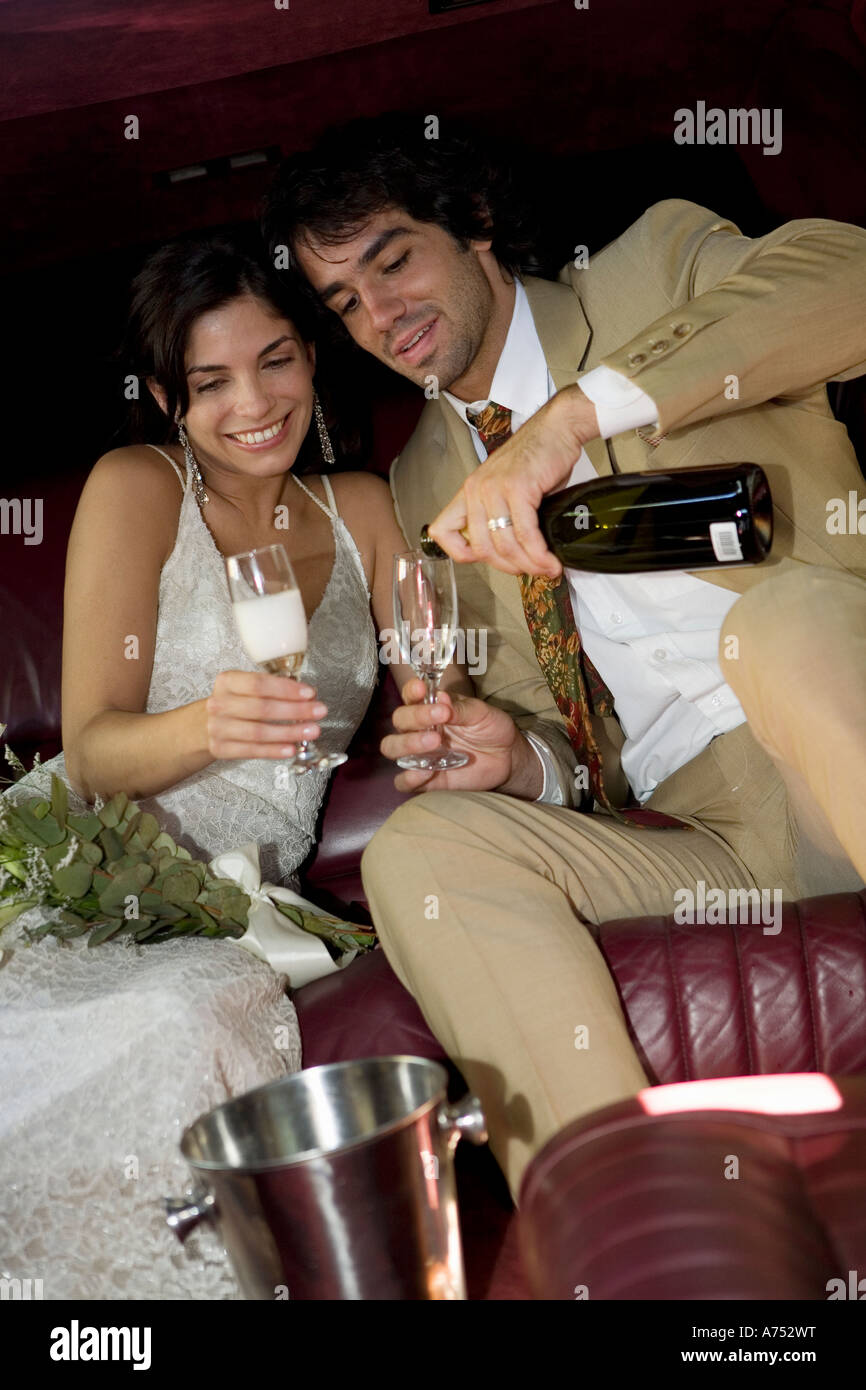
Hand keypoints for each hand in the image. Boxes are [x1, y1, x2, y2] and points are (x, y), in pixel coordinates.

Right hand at [205, 670, 327, 760]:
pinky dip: (273, 751)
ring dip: (289, 732)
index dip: (286, 689)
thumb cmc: (236, 702)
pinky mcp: (220, 748)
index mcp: (227, 681)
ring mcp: (218, 727)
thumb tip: (307, 697)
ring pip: (258, 731)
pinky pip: (251, 751)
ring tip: (312, 731)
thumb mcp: (247, 688)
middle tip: (319, 711)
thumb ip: (273, 689)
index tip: (310, 693)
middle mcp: (219, 704)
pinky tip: (291, 748)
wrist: (207, 723)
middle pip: (262, 708)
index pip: (259, 684)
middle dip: (295, 711)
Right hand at [382, 677, 537, 795]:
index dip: (411, 691)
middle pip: (399, 721)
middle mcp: (420, 729)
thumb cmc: (491, 729)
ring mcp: (420, 754)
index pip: (410, 696)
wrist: (507, 757)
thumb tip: (441, 699)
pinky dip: (409, 778)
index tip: (421, 688)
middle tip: (441, 718)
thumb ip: (460, 708)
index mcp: (430, 708)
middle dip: (415, 718)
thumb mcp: (481, 713)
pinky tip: (426, 771)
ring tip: (435, 743)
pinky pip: (403, 781)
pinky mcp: (426, 779)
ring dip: (408, 744)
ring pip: (393, 748)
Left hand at [427, 385, 599, 576]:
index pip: (442, 532)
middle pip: (482, 548)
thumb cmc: (537, 460)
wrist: (557, 429)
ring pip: (504, 545)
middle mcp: (475, 490)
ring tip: (546, 568)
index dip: (460, 554)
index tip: (489, 560)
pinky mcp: (518, 488)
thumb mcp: (507, 490)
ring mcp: (494, 488)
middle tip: (530, 571)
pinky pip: (525, 533)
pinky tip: (550, 560)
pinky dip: (539, 553)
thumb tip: (513, 555)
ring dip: (528, 564)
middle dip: (509, 567)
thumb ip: (501, 518)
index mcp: (468, 492)